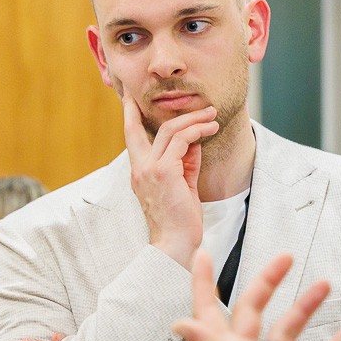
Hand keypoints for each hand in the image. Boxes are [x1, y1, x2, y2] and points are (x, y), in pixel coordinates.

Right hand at [122, 90, 217, 267]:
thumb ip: (185, 163)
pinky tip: (210, 128)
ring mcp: (149, 170)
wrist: (176, 244)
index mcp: (139, 173)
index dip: (130, 117)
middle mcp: (139, 169)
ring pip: (168, 131)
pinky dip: (197, 131)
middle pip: (138, 128)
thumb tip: (193, 142)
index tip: (129, 100)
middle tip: (165, 97)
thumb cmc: (180, 221)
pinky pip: (181, 140)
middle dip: (152, 107)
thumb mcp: (183, 186)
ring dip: (192, 119)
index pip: (131, 139)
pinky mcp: (164, 171)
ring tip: (211, 115)